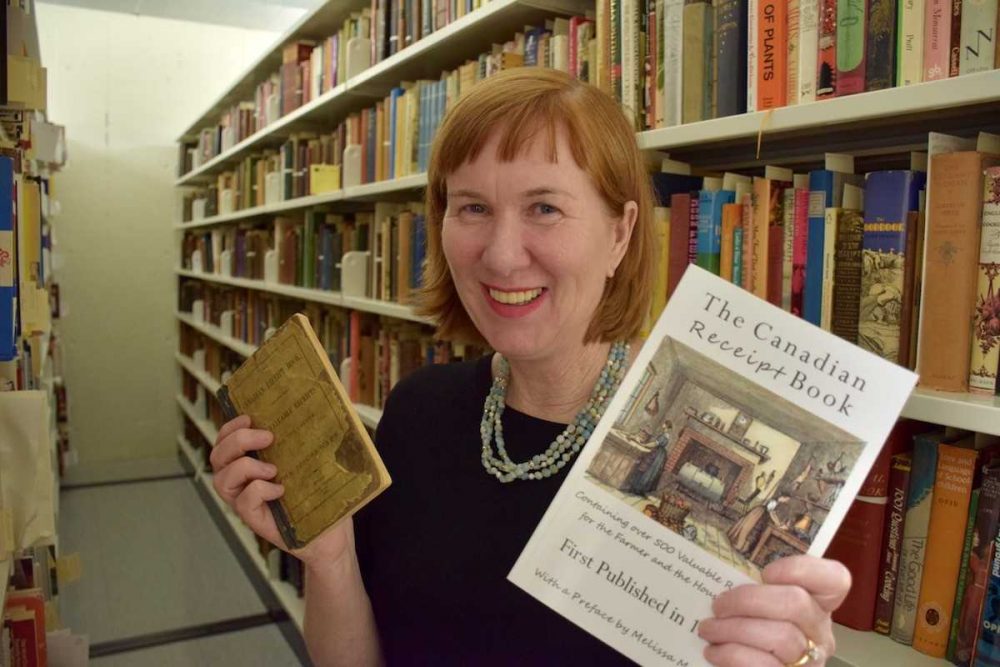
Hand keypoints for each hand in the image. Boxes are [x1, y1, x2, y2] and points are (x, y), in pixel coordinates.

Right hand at [210, 415, 353, 567]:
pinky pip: (243, 502)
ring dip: (244, 467)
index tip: (250, 416)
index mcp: (253, 462)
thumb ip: (320, 434)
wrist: (335, 536)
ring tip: (273, 469)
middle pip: (217, 455)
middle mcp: (243, 481)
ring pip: (221, 479)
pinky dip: (259, 491)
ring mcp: (246, 502)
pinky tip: (280, 490)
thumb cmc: (326, 496)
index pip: (224, 440)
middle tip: (267, 437)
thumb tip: (338, 398)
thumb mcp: (322, 460)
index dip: (229, 426)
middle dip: (236, 440)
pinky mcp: (255, 520)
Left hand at [697, 555, 849, 665]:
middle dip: (749, 600)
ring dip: (733, 629)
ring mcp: (809, 661)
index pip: (834, 579)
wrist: (746, 665)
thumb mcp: (760, 606)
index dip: (801, 569)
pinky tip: (714, 652)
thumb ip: (755, 588)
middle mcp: (820, 633)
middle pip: (796, 604)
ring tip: (708, 628)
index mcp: (817, 604)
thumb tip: (723, 574)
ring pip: (780, 636)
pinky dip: (732, 655)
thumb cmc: (749, 631)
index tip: (766, 572)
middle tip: (718, 604)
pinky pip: (763, 664)